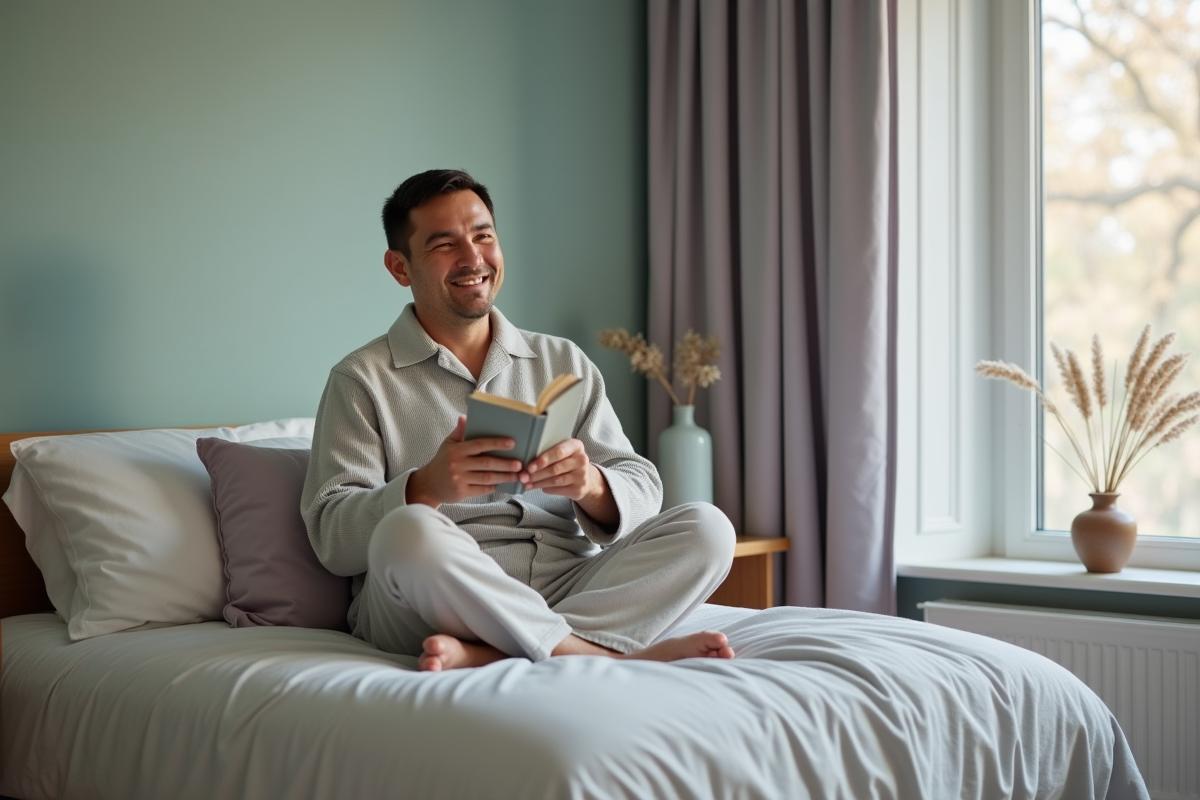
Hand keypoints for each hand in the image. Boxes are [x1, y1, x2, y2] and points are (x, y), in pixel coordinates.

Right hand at [406, 416, 521, 506]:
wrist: (429, 484)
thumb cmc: (442, 461)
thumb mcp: (448, 444)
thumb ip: (459, 432)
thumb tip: (465, 417)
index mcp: (456, 450)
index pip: (479, 444)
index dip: (496, 443)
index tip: (512, 443)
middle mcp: (457, 464)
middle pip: (486, 463)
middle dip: (505, 464)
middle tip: (520, 463)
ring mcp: (459, 479)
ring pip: (487, 478)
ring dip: (504, 477)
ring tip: (517, 475)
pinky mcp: (461, 492)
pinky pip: (482, 489)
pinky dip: (493, 487)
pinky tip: (502, 484)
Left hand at [520, 439, 604, 502]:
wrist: (586, 478)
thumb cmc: (568, 461)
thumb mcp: (564, 451)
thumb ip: (550, 452)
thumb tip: (527, 460)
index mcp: (576, 446)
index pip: (558, 452)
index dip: (543, 460)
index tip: (530, 466)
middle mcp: (581, 460)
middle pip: (555, 468)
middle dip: (537, 473)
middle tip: (524, 476)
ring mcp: (582, 476)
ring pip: (555, 480)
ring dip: (538, 482)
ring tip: (527, 483)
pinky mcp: (579, 489)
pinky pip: (558, 489)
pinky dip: (545, 489)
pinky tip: (537, 487)